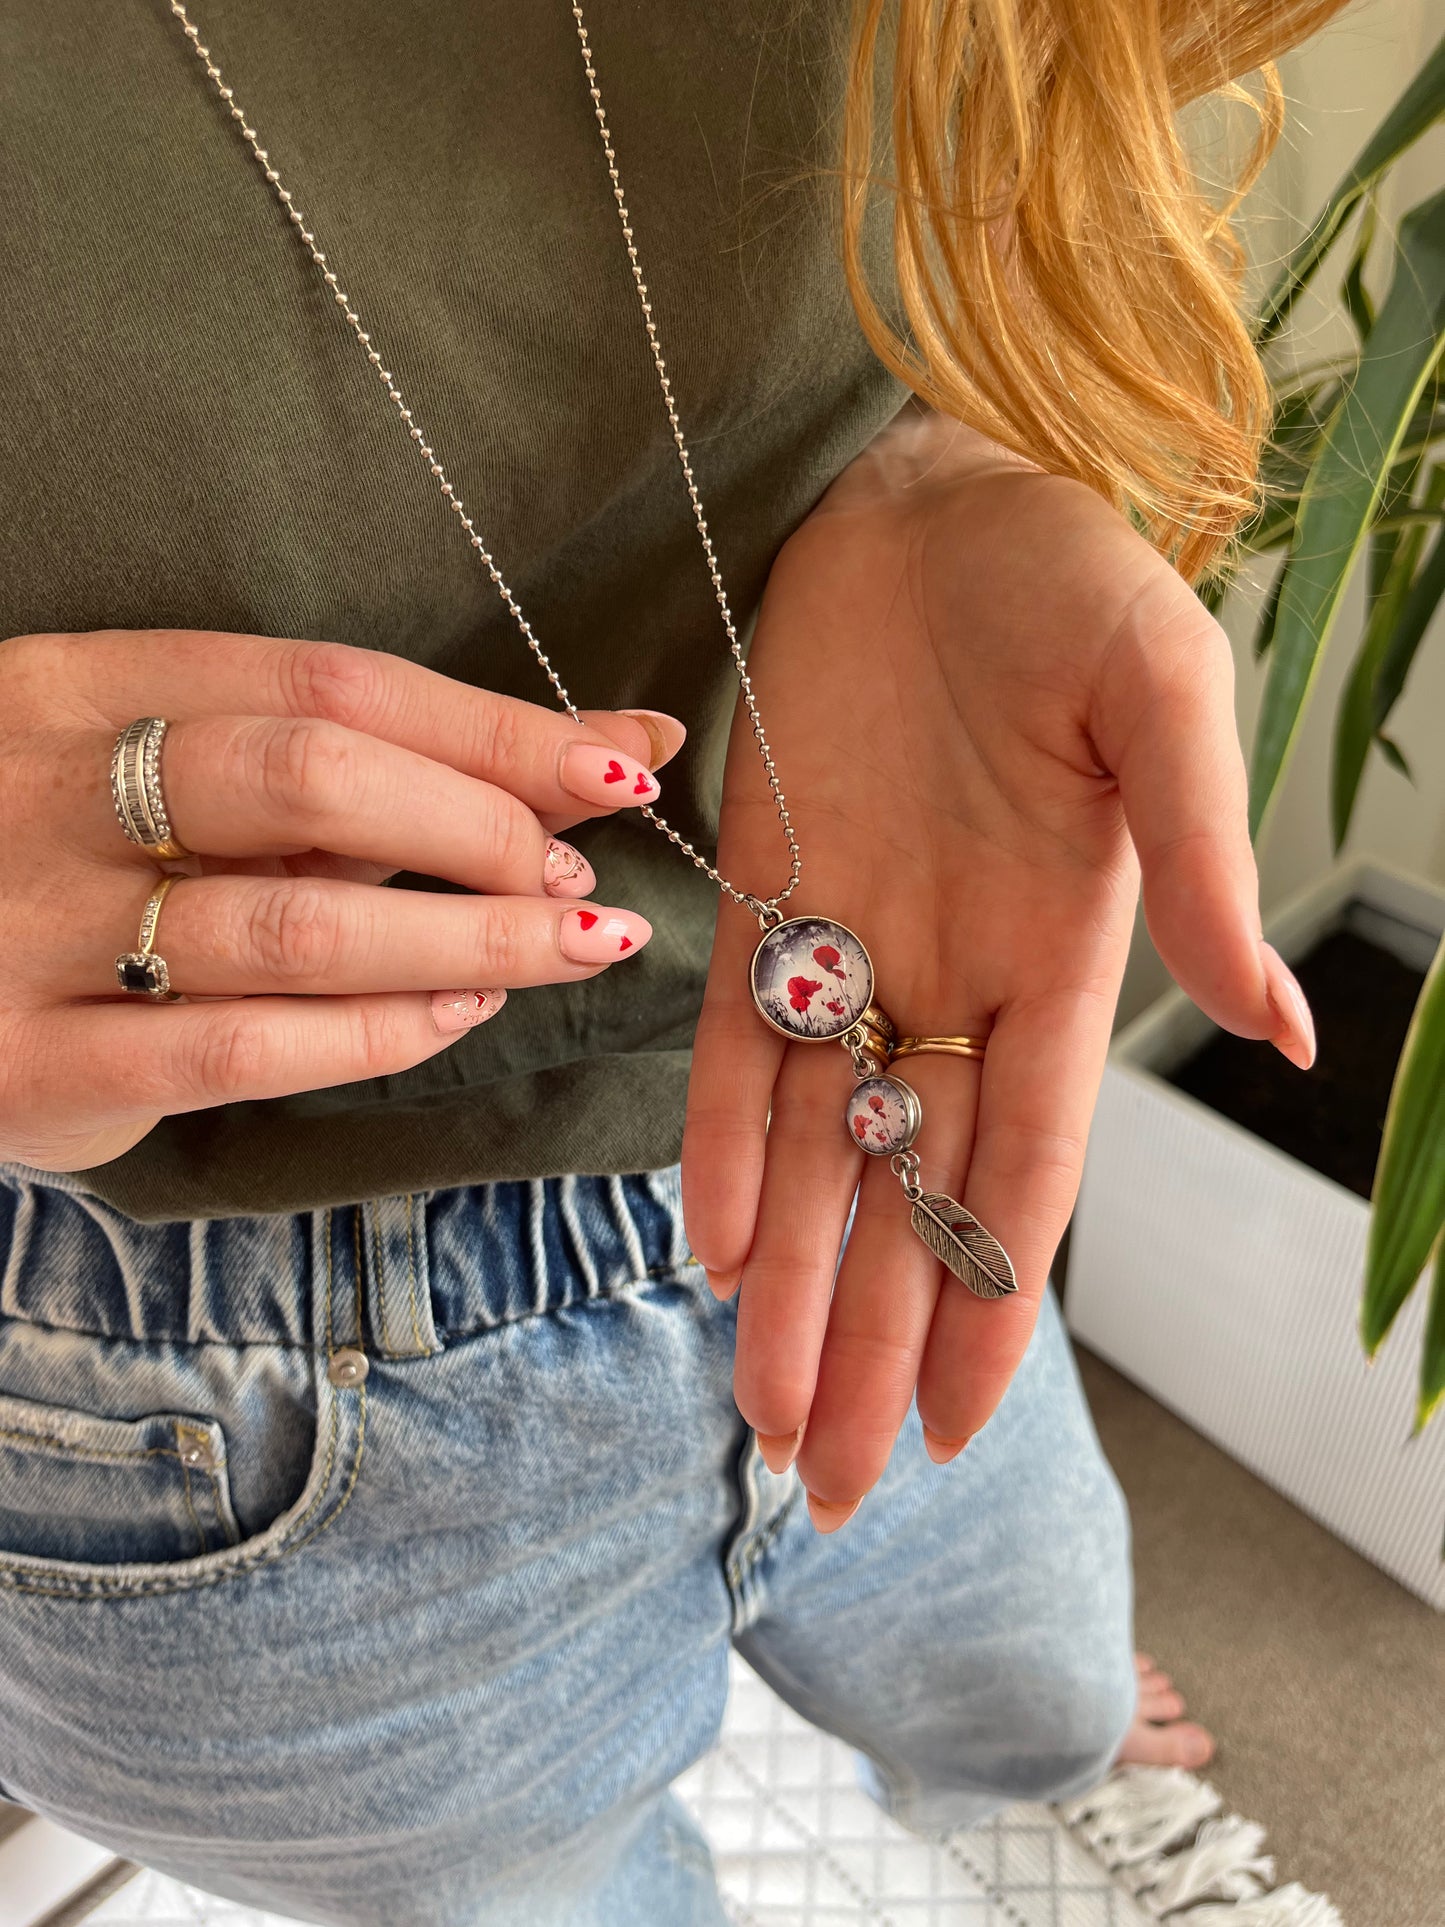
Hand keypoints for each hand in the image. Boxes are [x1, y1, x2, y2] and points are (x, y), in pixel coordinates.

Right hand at [0, 629, 680, 1172]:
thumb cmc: (75, 868)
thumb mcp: (174, 784)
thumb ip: (357, 768)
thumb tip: (607, 748)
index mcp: (80, 684)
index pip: (326, 680)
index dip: (491, 726)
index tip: (614, 767)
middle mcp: (47, 788)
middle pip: (311, 775)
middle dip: (480, 827)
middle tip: (574, 877)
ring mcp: (30, 928)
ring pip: (293, 926)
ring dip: (465, 939)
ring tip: (564, 948)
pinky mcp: (33, 1063)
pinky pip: (244, 1049)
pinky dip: (380, 1032)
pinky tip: (460, 1015)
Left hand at [682, 404, 1314, 1524]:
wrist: (930, 490)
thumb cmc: (1068, 581)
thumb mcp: (1164, 702)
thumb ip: (1206, 868)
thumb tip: (1279, 1037)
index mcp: (1064, 960)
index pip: (1023, 1169)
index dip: (990, 1299)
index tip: (957, 1428)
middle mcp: (956, 979)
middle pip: (910, 1195)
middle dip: (877, 1339)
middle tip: (833, 1487)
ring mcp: (852, 943)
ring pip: (815, 1150)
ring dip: (791, 1280)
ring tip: (759, 1412)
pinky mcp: (759, 893)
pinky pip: (733, 1043)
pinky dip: (720, 1141)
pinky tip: (711, 1244)